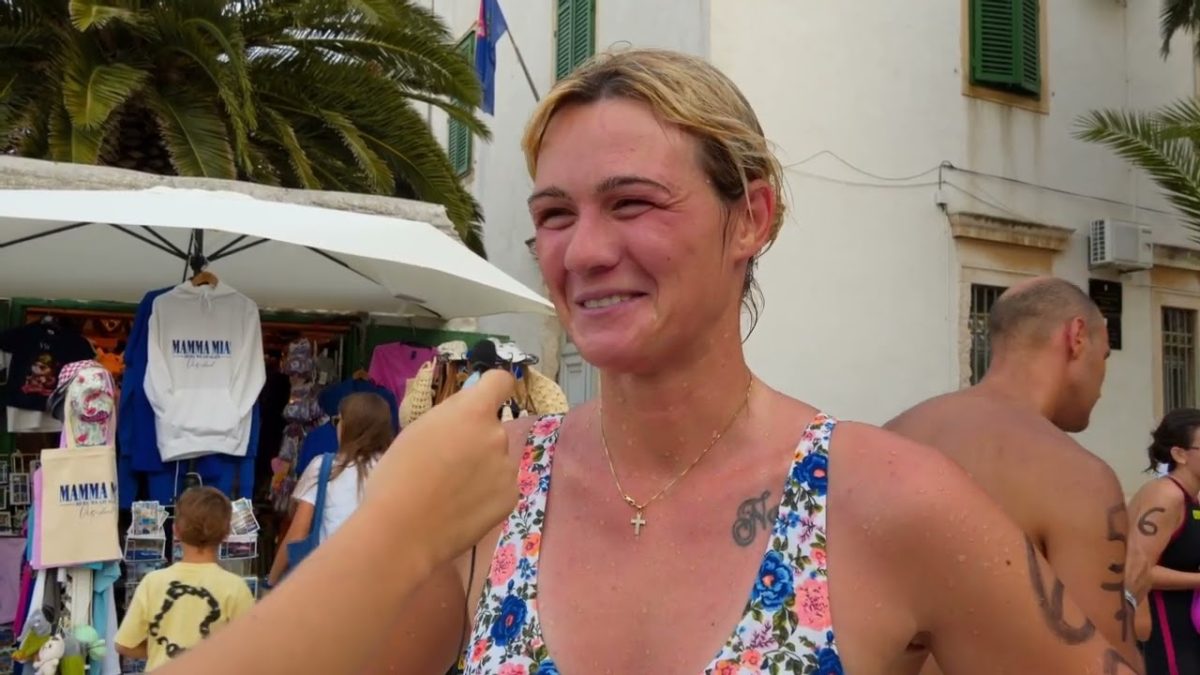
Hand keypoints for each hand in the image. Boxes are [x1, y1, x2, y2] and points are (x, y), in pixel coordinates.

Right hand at [364, 369, 518, 566]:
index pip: (500, 382)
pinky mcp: (511, 497)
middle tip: (447, 463)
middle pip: (492, 428)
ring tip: (451, 492)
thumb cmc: (397, 476)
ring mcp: (507, 468)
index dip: (491, 389)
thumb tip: (469, 410)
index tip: (481, 402)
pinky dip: (487, 494)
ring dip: (482, 468)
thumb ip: (450, 416)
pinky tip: (462, 509)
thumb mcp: (418, 430)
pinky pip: (501, 486)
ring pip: (496, 459)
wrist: (401, 531)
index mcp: (472, 412)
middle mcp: (497, 435)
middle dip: (476, 439)